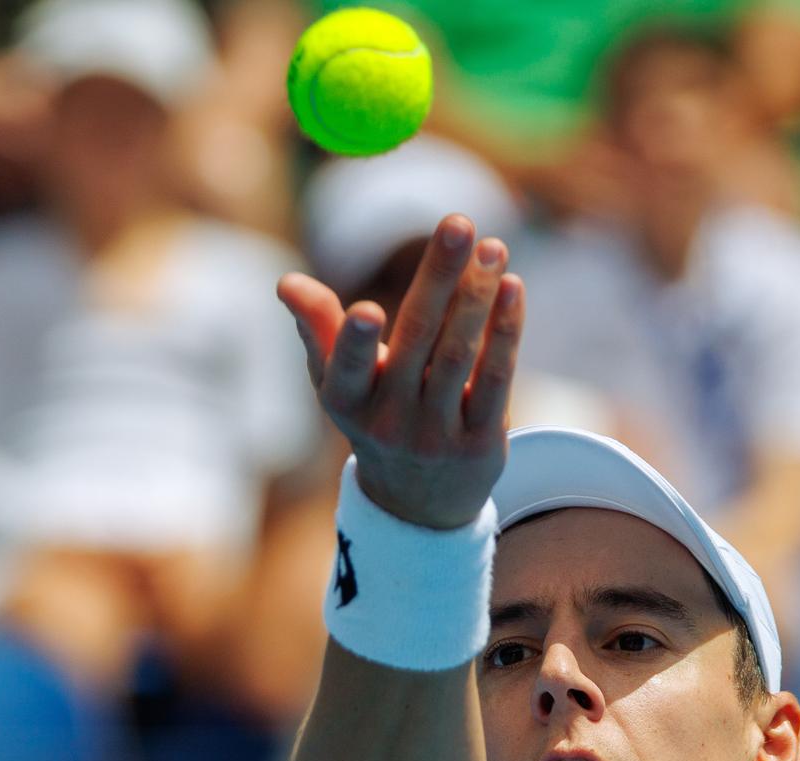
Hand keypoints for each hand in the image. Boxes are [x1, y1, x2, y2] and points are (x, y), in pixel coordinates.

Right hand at [278, 215, 524, 530]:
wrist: (420, 499)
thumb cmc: (373, 416)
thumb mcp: (337, 381)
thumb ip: (316, 327)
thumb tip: (287, 282)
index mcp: (344, 402)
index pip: (347, 368)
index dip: (354, 342)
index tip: (366, 308)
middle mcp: (388, 422)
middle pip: (416, 340)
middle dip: (438, 278)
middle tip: (459, 222)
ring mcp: (435, 435)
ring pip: (459, 355)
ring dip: (478, 295)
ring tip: (494, 246)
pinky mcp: (479, 443)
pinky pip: (495, 378)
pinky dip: (505, 332)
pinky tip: (512, 288)